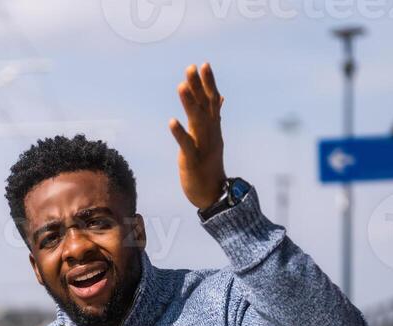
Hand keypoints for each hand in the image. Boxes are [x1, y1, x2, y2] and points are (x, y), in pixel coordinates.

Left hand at [168, 62, 227, 210]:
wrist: (214, 195)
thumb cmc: (210, 165)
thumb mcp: (213, 138)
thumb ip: (215, 116)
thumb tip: (220, 97)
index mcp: (213, 128)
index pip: (213, 101)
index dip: (208, 83)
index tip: (204, 64)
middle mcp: (211, 134)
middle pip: (205, 106)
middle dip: (199, 86)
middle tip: (191, 67)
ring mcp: (203, 147)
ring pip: (197, 122)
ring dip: (189, 104)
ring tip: (181, 86)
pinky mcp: (193, 161)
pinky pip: (187, 145)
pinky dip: (180, 133)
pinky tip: (172, 121)